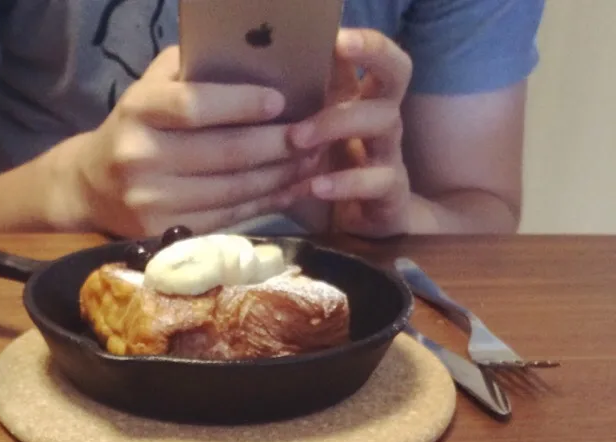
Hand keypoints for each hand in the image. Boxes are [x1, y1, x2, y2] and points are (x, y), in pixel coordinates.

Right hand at [70, 47, 319, 236]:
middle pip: (224, 154)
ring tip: (312, 162)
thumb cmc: (136, 127)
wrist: (93, 187)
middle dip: (278, 145)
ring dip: (280, 177)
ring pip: (232, 191)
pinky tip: (290, 190)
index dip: (241, 104)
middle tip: (314, 136)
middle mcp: (141, 159)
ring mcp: (152, 202)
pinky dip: (264, 205)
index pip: (195, 107)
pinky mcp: (165, 233)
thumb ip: (192, 72)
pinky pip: (227, 218)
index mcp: (138, 112)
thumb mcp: (152, 88)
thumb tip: (257, 58)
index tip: (280, 101)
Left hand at [288, 30, 413, 237]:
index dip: (353, 37)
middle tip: (338, 46)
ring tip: (298, 139)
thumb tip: (228, 91)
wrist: (357, 230)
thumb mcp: (297, 146)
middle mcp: (378, 117)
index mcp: (355, 100)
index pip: (365, 53)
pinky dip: (345, 182)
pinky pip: (378, 180)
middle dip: (372, 52)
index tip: (329, 28)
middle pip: (396, 70)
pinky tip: (316, 187)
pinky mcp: (391, 192)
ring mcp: (388, 153)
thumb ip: (280, 120)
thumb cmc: (320, 179)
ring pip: (384, 120)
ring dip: (337, 123)